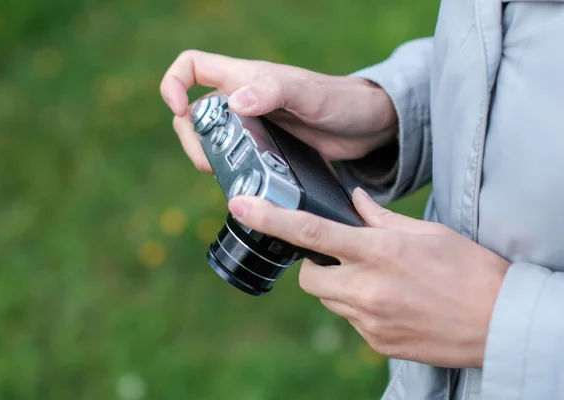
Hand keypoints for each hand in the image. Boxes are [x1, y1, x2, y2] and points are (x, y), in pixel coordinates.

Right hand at [160, 50, 397, 171]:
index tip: (179, 109)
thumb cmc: (340, 101)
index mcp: (244, 78)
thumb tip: (235, 103)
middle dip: (192, 138)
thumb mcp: (308, 94)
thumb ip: (274, 92)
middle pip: (194, 114)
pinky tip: (242, 182)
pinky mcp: (264, 149)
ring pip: (211, 140)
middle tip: (209, 163)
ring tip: (226, 174)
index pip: (192, 66)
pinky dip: (230, 170)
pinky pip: (234, 158)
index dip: (174, 83)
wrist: (366, 127)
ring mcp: (252, 126)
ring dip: (209, 158)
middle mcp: (242, 100)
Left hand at [226, 189, 509, 367]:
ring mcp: (370, 321)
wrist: (498, 322)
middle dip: (313, 265)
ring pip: (328, 300)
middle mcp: (368, 288)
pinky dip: (358, 307)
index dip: (270, 219)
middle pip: (308, 276)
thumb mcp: (426, 232)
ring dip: (338, 286)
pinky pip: (349, 321)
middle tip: (341, 256)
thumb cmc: (469, 269)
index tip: (241, 207)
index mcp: (379, 252)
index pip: (311, 233)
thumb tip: (352, 200)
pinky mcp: (376, 343)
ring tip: (377, 280)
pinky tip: (390, 302)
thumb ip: (380, 217)